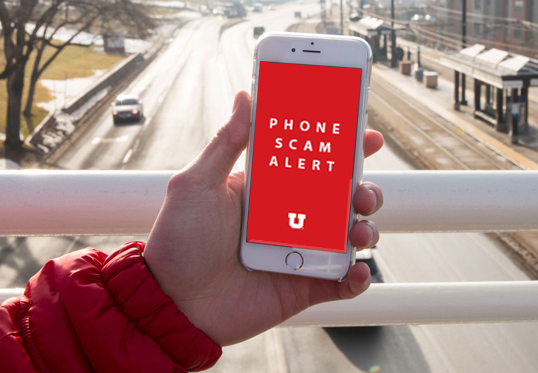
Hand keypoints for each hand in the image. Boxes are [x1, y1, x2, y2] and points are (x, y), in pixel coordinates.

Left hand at [144, 91, 383, 345]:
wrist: (172, 305)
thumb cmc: (177, 243)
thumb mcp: (196, 184)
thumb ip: (227, 142)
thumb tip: (245, 97)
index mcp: (265, 190)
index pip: (312, 162)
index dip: (341, 148)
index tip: (365, 134)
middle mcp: (287, 219)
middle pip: (340, 198)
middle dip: (361, 189)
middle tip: (360, 191)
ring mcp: (298, 252)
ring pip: (348, 235)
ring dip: (365, 229)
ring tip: (358, 231)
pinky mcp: (303, 286)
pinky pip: (341, 281)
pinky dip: (358, 277)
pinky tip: (356, 270)